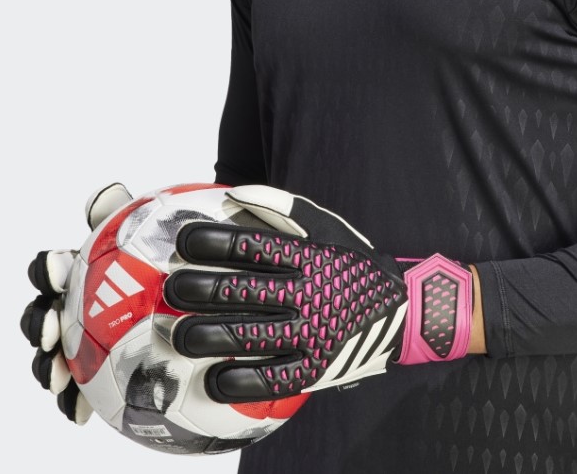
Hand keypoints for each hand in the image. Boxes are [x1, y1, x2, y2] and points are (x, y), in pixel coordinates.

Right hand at [20, 182, 133, 422]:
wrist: (174, 283)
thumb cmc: (152, 257)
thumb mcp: (140, 234)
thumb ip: (120, 216)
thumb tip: (107, 192)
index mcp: (76, 272)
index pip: (50, 268)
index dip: (47, 270)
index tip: (59, 272)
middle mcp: (68, 306)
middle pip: (37, 316)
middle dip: (36, 324)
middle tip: (49, 331)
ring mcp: (77, 339)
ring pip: (48, 356)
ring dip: (46, 368)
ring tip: (58, 378)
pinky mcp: (92, 369)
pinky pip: (75, 387)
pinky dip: (71, 399)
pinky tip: (79, 413)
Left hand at [162, 184, 472, 402]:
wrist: (403, 310)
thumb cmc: (352, 263)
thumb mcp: (328, 227)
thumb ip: (282, 206)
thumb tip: (234, 194)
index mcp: (307, 256)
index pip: (247, 245)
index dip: (208, 241)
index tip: (183, 241)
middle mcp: (307, 293)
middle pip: (237, 291)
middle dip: (195, 289)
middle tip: (173, 288)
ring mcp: (311, 333)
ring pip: (246, 336)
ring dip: (203, 336)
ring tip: (178, 333)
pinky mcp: (315, 368)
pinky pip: (270, 380)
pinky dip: (237, 381)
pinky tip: (214, 376)